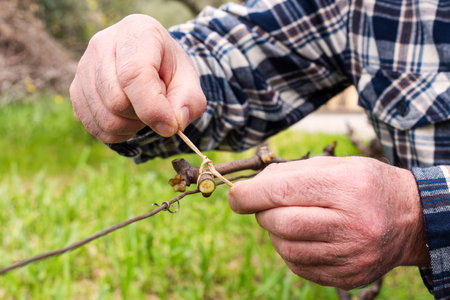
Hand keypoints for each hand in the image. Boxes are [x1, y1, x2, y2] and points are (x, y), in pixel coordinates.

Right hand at [70, 14, 205, 142]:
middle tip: (158, 107)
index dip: (152, 108)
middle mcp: (103, 44)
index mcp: (136, 32)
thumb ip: (188, 101)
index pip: (134, 74)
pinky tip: (129, 119)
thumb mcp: (188, 81)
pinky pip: (94, 126)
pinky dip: (117, 133)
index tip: (170, 127)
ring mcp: (84, 67)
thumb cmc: (169, 70)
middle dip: (143, 117)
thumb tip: (173, 123)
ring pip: (104, 117)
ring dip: (131, 127)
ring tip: (143, 111)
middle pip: (116, 101)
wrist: (149, 61)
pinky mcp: (76, 89)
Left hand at [228, 156, 428, 289]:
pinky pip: (300, 267)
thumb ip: (290, 174)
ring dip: (275, 233)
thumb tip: (249, 189)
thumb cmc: (365, 184)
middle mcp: (354, 224)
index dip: (250, 194)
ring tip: (288, 219)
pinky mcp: (350, 276)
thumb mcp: (334, 165)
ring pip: (287, 249)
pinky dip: (290, 251)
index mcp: (348, 187)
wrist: (409, 218)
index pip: (284, 192)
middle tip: (267, 205)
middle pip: (282, 223)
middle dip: (263, 213)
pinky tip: (303, 238)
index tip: (235, 196)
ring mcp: (353, 255)